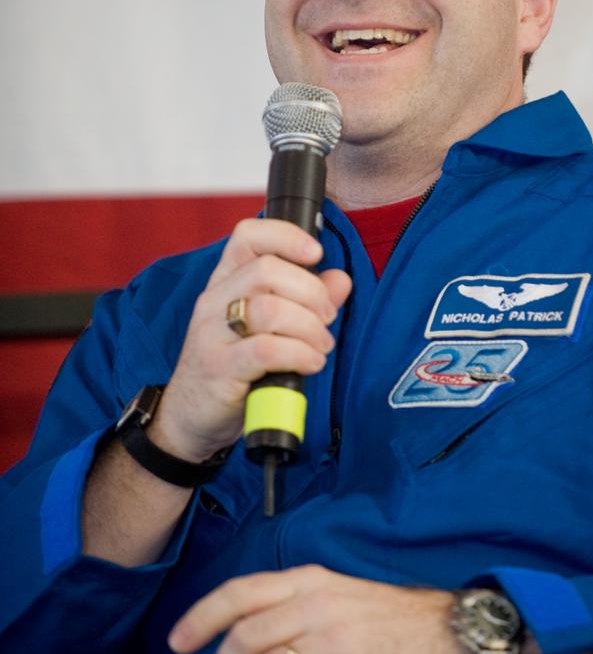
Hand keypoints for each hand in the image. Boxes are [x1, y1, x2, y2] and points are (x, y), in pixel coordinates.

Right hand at [152, 220, 351, 462]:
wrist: (189, 418)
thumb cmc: (234, 368)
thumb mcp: (268, 328)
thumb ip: (306, 300)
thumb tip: (341, 279)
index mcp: (225, 282)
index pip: (247, 236)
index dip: (286, 236)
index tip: (316, 253)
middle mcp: (214, 300)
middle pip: (267, 270)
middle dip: (311, 292)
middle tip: (326, 318)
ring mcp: (212, 334)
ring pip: (270, 309)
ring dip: (309, 327)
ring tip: (320, 346)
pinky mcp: (219, 368)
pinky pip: (267, 350)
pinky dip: (300, 354)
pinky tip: (311, 363)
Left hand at [167, 565, 473, 653]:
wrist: (446, 633)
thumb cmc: (386, 616)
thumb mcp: (336, 592)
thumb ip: (293, 604)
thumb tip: (244, 635)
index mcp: (307, 581)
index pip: (240, 592)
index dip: (202, 617)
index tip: (179, 643)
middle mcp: (315, 606)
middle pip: (244, 639)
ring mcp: (334, 642)